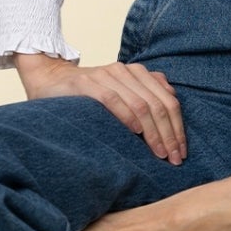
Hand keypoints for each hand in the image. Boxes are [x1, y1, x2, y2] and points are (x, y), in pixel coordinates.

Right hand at [15, 55, 185, 164]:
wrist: (49, 79)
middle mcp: (125, 72)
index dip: (178, 127)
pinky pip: (112, 99)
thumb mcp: (121, 92)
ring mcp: (106, 76)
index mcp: (137, 73)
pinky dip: (126, 116)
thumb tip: (172, 100)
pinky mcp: (86, 83)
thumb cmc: (87, 94)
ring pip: (140, 104)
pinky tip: (135, 132)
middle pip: (158, 105)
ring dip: (153, 132)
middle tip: (173, 158)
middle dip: (169, 134)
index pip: (168, 100)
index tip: (181, 152)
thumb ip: (145, 93)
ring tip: (158, 153)